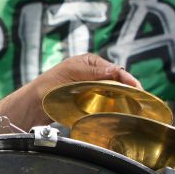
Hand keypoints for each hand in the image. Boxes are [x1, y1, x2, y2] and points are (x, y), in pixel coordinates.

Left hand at [16, 53, 138, 126]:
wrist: (34, 104)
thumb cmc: (49, 84)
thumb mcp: (73, 72)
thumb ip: (94, 72)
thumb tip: (116, 71)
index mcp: (91, 62)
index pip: (115, 69)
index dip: (128, 78)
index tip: (137, 88)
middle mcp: (93, 74)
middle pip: (117, 81)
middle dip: (128, 88)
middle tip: (140, 99)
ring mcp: (92, 87)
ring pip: (113, 92)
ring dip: (122, 98)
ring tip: (134, 106)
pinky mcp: (89, 101)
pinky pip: (105, 102)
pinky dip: (113, 106)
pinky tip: (119, 111)